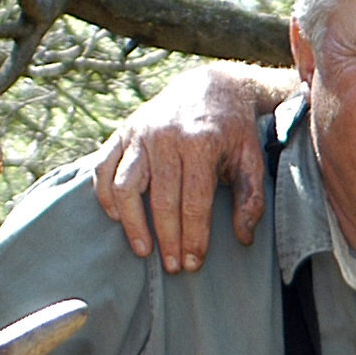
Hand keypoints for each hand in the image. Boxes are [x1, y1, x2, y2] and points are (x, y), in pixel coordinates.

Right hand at [89, 64, 277, 270]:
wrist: (210, 88)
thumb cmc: (234, 132)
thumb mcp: (252, 160)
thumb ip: (250, 198)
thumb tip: (244, 237)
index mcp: (200, 143)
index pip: (194, 201)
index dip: (193, 237)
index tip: (193, 263)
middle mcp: (165, 137)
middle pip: (160, 199)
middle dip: (166, 238)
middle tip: (172, 267)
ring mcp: (139, 133)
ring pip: (123, 185)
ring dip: (131, 222)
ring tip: (143, 250)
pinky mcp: (122, 132)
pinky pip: (103, 167)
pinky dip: (104, 195)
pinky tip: (116, 218)